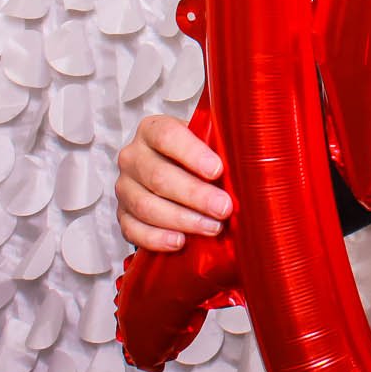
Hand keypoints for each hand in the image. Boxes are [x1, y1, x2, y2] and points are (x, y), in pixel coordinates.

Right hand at [116, 114, 233, 251]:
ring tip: (211, 227)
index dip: (192, 153)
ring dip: (182, 219)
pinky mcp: (122, 214)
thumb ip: (219, 144)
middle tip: (223, 208)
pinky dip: (156, 238)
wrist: (173, 172)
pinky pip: (133, 229)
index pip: (166, 136)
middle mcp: (133, 156)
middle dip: (195, 195)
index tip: (217, 169)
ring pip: (146, 206)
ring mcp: (124, 187)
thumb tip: (248, 157)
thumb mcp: (206, 141)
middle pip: (158, 176)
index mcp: (152, 129)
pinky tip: (179, 242)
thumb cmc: (195, 156)